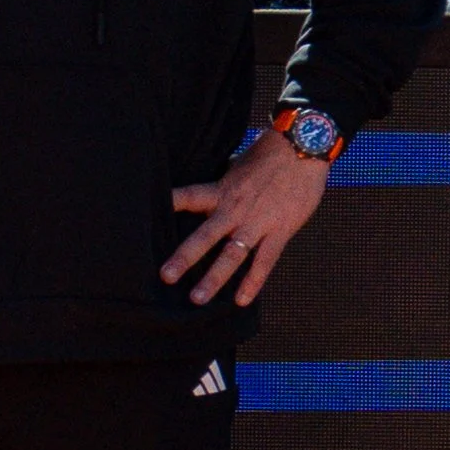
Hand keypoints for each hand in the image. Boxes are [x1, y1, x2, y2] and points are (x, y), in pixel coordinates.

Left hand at [161, 128, 330, 307]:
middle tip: (165, 276)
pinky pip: (264, 261)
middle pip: (205, 236)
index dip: (168, 205)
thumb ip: (225, 184)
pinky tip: (241, 300)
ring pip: (232, 254)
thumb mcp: (239, 166)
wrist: (304, 148)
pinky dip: (253, 282)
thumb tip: (211, 189)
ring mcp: (257, 222)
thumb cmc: (272, 154)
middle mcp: (235, 209)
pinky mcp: (280, 230)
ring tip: (197, 299)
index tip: (145, 217)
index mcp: (223, 190)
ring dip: (214, 278)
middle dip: (184, 257)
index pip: (188, 196)